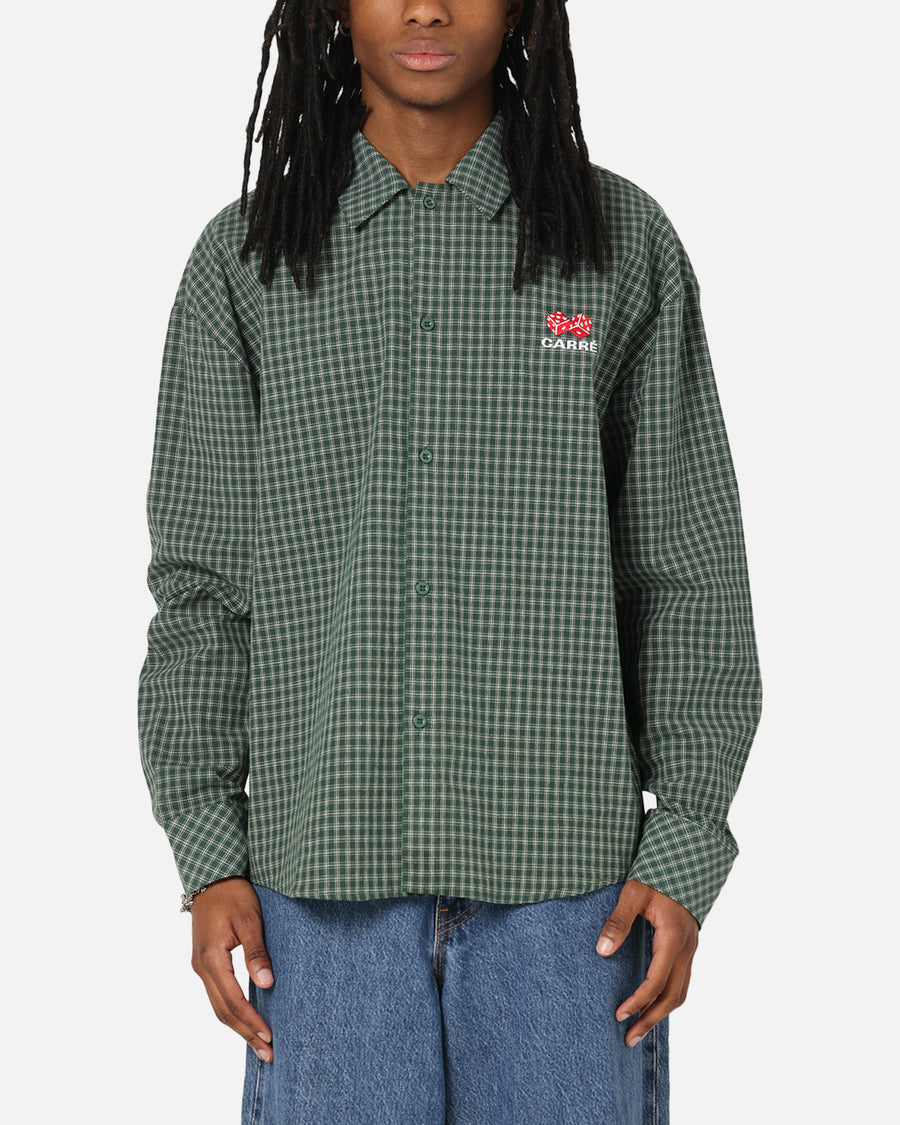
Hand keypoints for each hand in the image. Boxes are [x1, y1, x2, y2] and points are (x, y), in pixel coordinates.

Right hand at [190, 877, 275, 1060]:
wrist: (212, 876)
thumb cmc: (232, 894)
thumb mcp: (249, 919)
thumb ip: (256, 952)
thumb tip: (266, 984)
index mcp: (211, 958)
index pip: (232, 1000)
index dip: (251, 1021)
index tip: (270, 1036)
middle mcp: (201, 967)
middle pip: (223, 1011)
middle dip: (245, 1033)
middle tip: (268, 1052)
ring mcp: (200, 966)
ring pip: (218, 1006)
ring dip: (238, 1026)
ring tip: (259, 1043)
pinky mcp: (205, 962)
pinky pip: (217, 995)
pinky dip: (231, 1011)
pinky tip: (246, 1019)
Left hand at [595, 879, 698, 1046]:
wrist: (682, 861)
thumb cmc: (656, 875)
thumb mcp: (633, 892)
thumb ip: (618, 921)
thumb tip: (602, 951)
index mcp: (673, 937)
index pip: (657, 980)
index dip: (638, 1001)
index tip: (619, 1014)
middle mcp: (687, 948)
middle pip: (674, 996)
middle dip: (651, 1019)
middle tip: (629, 1038)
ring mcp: (690, 949)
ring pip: (681, 991)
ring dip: (661, 1013)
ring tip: (639, 1029)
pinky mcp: (687, 947)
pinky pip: (681, 981)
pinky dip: (668, 998)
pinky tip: (652, 1004)